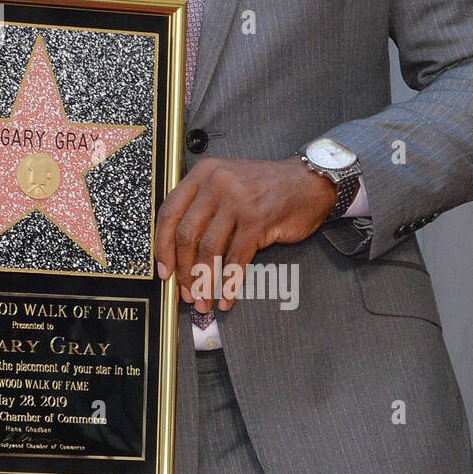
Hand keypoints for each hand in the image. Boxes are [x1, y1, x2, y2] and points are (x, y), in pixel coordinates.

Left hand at [154, 157, 336, 311]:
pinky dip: (229, 282)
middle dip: (183, 270)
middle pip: (187, 234)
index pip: (170, 212)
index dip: (162, 245)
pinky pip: (236, 258)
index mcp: (203, 173)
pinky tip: (226, 296)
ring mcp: (238, 201)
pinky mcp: (258, 219)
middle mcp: (217, 183)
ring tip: (204, 300)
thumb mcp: (228, 183)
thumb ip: (203, 206)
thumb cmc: (268, 186)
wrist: (310, 181)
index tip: (164, 269)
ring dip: (204, 281)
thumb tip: (181, 251)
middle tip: (185, 291)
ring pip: (209, 249)